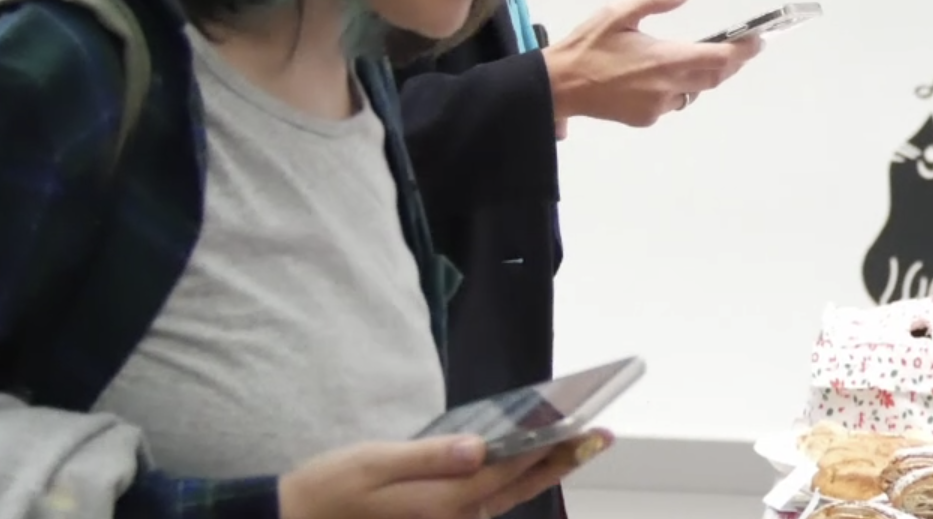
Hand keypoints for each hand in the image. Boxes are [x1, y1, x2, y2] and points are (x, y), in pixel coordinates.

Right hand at [279, 431, 610, 518]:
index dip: (551, 448)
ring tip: (574, 445)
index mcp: (441, 502)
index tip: (586, 429)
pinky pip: (485, 504)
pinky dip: (512, 482)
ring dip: (541, 471)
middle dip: (562, 461)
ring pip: (506, 498)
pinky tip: (524, 462)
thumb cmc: (330, 489)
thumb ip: (429, 456)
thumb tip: (478, 447)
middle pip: (519, 487)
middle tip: (602, 437)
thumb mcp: (374, 464)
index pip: (509, 469)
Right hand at [542, 0, 762, 126]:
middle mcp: (668, 87)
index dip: (743, 51)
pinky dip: (678, 88)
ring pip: (694, 92)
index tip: (758, 41)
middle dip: (731, 64)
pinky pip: (673, 102)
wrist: (559, 86)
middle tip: (744, 48)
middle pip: (714, 78)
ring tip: (705, 57)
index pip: (719, 59)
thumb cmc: (588, 45)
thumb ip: (656, 0)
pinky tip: (664, 74)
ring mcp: (658, 107)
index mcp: (665, 59)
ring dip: (704, 76)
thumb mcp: (619, 12)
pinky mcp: (646, 119)